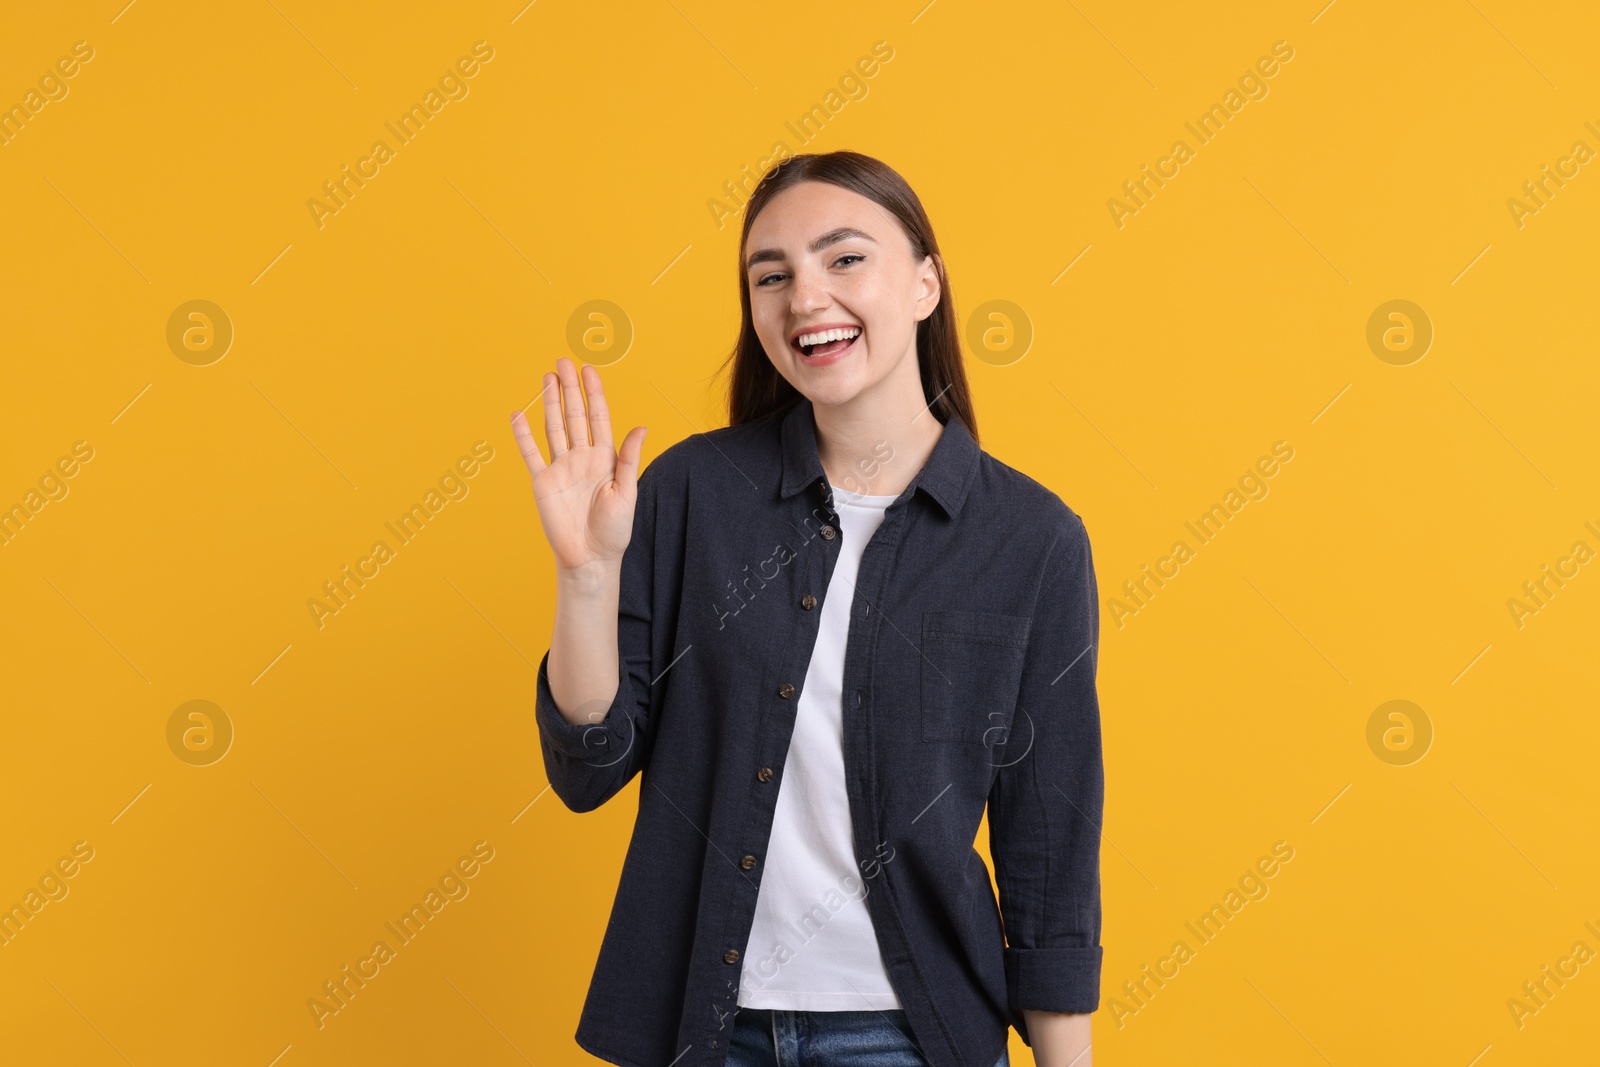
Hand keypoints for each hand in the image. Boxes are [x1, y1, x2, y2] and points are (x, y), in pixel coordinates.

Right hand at [511, 358, 647, 574]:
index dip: (593, 393)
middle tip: (563, 362)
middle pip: (574, 415)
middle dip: (570, 388)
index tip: (589, 369)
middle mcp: (581, 457)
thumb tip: (641, 427)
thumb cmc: (614, 530)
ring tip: (547, 378)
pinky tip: (519, 415)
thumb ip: (628, 459)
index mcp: (604, 458)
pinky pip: (531, 454)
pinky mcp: (543, 482)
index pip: (598, 417)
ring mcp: (560, 468)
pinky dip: (523, 435)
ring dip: (550, 403)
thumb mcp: (627, 492)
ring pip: (554, 427)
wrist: (590, 557)